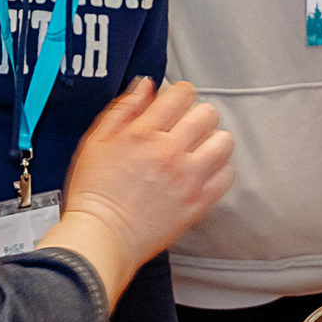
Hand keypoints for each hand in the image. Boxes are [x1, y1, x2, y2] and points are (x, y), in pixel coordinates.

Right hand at [51, 80, 235, 299]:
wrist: (102, 236)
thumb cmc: (94, 193)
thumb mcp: (96, 140)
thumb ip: (123, 109)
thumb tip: (146, 85)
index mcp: (143, 133)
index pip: (180, 94)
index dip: (180, 93)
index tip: (176, 101)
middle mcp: (170, 151)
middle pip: (207, 113)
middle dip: (197, 115)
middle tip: (186, 126)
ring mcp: (188, 177)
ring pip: (223, 142)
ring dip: (213, 140)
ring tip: (199, 148)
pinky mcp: (198, 202)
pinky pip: (227, 175)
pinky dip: (220, 170)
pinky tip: (204, 172)